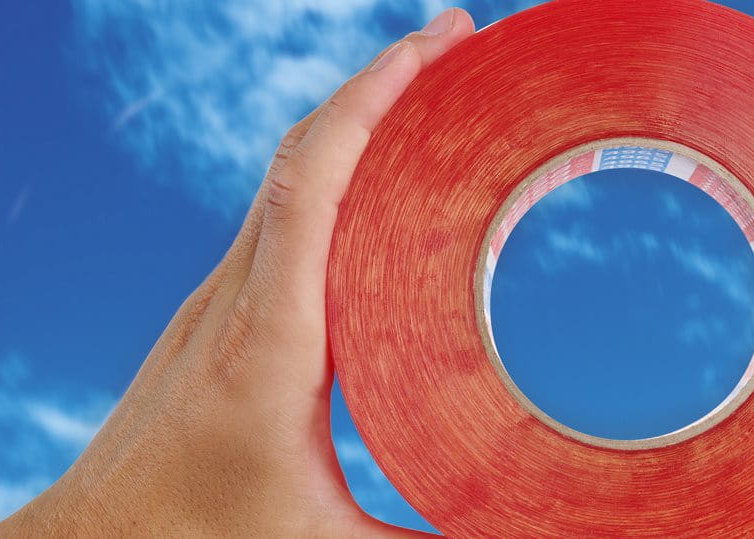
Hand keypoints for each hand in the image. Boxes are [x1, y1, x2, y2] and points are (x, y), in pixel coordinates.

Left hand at [0, 9, 474, 536]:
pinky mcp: (219, 312)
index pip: (313, 184)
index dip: (374, 101)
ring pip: (285, 172)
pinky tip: (375, 174)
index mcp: (273, 342)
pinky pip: (279, 211)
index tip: (438, 49)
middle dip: (381, 81)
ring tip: (430, 85)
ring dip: (354, 115)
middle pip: (302, 151)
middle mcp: (240, 299)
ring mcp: (222, 299)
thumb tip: (534, 536)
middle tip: (459, 40)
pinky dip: (331, 165)